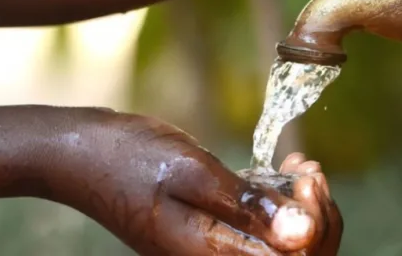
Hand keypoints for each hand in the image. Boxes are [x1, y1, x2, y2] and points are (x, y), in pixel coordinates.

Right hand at [42, 108, 333, 254]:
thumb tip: (303, 234)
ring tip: (300, 166)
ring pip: (282, 245)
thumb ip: (247, 207)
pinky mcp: (212, 232)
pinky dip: (281, 203)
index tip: (307, 177)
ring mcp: (214, 249)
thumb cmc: (132, 159)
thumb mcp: (193, 174)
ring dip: (303, 208)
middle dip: (317, 216)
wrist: (84, 155)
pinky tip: (284, 171)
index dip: (317, 223)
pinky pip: (260, 229)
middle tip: (309, 170)